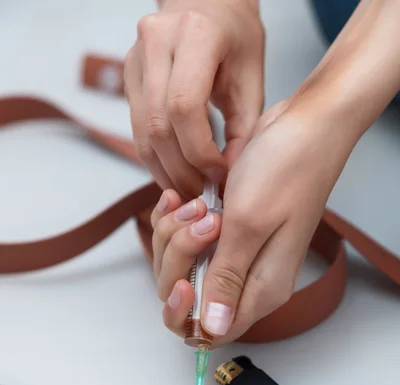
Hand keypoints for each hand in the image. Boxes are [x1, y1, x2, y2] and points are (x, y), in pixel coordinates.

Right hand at [124, 0, 264, 199]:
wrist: (207, 4)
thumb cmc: (236, 38)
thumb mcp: (251, 79)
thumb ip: (244, 131)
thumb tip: (226, 178)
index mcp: (196, 35)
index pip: (184, 108)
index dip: (199, 152)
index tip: (218, 175)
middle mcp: (156, 42)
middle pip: (158, 125)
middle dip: (180, 169)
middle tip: (201, 194)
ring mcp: (135, 58)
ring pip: (141, 132)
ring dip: (164, 170)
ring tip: (188, 190)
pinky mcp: (127, 76)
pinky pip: (136, 128)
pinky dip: (155, 157)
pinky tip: (174, 171)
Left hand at [151, 91, 358, 345]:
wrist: (306, 125)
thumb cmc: (286, 170)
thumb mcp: (248, 226)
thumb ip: (226, 280)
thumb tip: (210, 330)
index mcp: (260, 290)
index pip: (209, 331)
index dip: (184, 312)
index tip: (182, 278)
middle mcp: (248, 280)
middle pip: (188, 297)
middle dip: (177, 261)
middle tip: (198, 221)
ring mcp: (237, 256)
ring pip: (181, 267)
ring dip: (175, 235)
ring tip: (196, 202)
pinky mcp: (228, 234)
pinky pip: (186, 241)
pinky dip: (175, 221)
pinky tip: (181, 198)